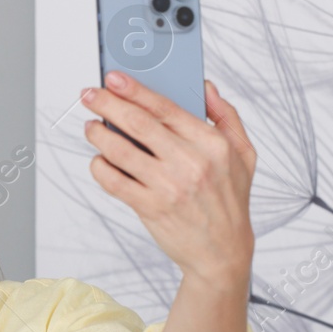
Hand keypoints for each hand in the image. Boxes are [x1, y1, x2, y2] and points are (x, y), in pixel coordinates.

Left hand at [80, 72, 256, 290]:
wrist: (223, 253)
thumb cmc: (231, 201)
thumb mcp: (244, 155)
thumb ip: (226, 116)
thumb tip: (205, 86)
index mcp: (212, 144)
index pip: (166, 107)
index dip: (135, 89)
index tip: (114, 78)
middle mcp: (191, 162)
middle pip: (138, 123)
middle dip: (107, 103)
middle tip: (88, 95)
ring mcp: (169, 186)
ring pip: (120, 150)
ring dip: (98, 135)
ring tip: (91, 127)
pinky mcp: (151, 208)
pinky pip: (114, 181)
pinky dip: (100, 167)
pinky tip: (100, 161)